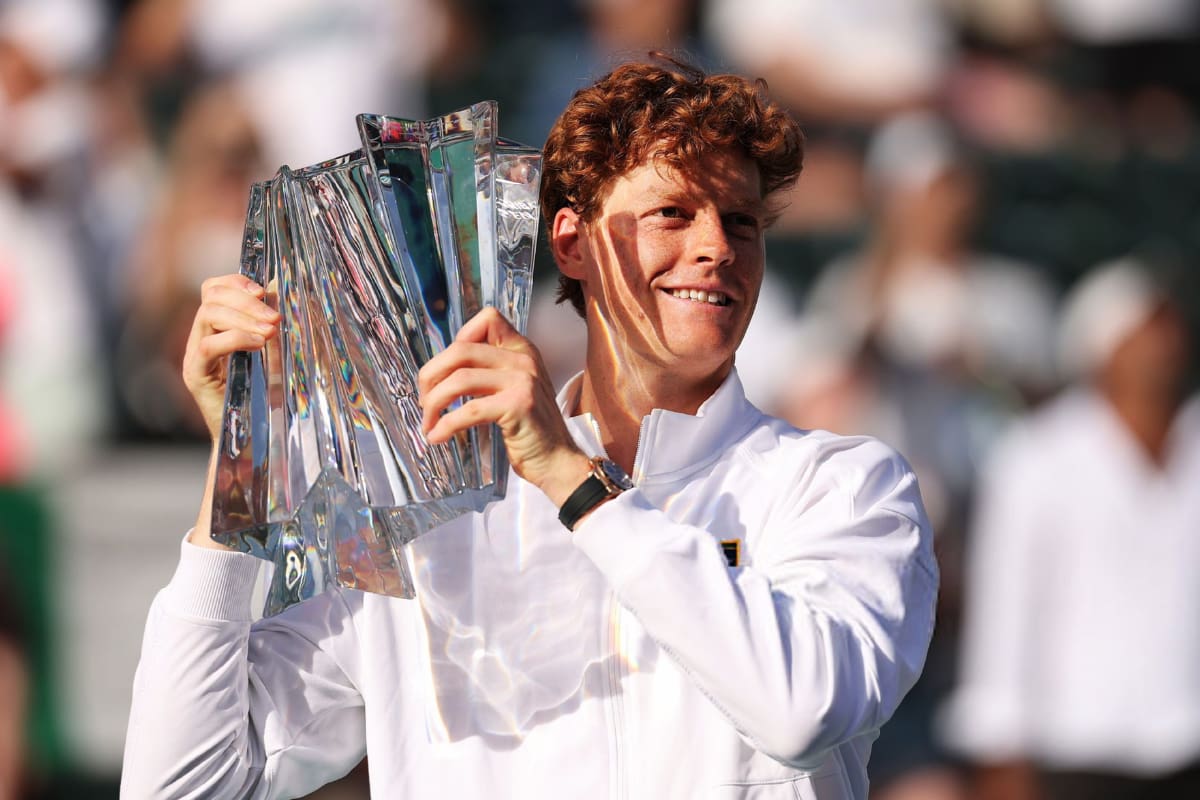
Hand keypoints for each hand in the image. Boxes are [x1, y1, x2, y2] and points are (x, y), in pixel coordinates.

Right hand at [182, 274, 279, 440]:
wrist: (249, 438)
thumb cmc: (264, 394)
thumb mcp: (271, 350)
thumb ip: (271, 321)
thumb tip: (282, 287)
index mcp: (215, 328)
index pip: (213, 288)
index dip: (236, 282)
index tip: (263, 291)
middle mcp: (199, 338)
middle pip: (210, 297)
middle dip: (246, 300)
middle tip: (275, 317)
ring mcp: (194, 356)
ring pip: (208, 315)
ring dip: (245, 317)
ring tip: (272, 330)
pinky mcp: (196, 375)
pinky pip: (209, 345)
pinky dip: (236, 338)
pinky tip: (259, 344)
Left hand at [418, 307, 590, 505]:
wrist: (558, 461)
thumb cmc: (530, 429)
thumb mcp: (515, 389)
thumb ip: (490, 371)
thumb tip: (442, 370)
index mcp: (522, 350)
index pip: (487, 319)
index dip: (458, 339)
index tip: (447, 370)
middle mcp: (524, 359)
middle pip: (461, 350)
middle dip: (431, 374)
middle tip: (424, 399)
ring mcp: (522, 381)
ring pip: (459, 379)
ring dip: (434, 403)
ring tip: (428, 423)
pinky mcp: (518, 405)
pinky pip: (469, 410)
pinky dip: (445, 425)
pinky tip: (437, 437)